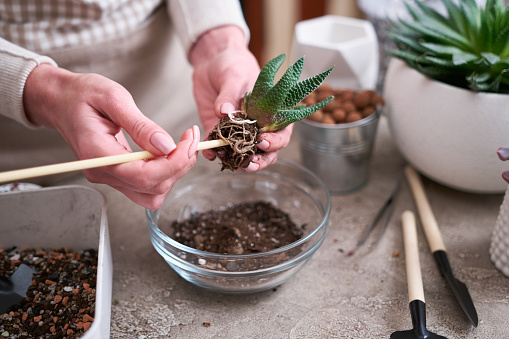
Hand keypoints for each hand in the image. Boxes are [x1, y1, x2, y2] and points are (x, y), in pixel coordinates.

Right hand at [23, 64, 199, 208]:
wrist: (60, 100)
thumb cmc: (82, 94)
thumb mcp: (113, 98)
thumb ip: (140, 125)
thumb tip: (167, 145)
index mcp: (98, 154)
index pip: (144, 175)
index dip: (174, 163)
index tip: (189, 141)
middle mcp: (103, 173)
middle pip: (152, 189)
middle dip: (180, 166)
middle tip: (190, 140)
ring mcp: (109, 177)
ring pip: (152, 194)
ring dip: (174, 173)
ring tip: (182, 146)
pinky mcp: (116, 175)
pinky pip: (146, 186)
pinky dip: (164, 173)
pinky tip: (169, 152)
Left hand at [189, 25, 292, 170]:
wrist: (211, 61)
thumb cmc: (233, 64)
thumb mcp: (233, 75)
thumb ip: (230, 94)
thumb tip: (225, 112)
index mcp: (270, 112)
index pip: (280, 133)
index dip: (275, 142)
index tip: (263, 142)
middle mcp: (256, 126)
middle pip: (266, 151)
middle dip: (260, 160)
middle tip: (249, 163)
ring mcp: (237, 131)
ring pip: (244, 154)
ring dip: (238, 162)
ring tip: (230, 163)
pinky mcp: (218, 131)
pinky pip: (218, 148)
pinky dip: (214, 154)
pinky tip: (210, 155)